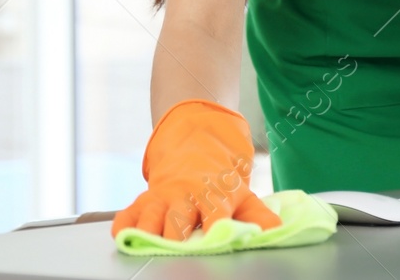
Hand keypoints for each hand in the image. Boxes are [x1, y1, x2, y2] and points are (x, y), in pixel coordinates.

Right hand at [111, 98, 282, 239]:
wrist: (195, 152)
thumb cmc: (219, 184)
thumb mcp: (242, 196)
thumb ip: (259, 216)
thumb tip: (276, 230)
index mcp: (212, 195)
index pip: (214, 212)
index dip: (213, 225)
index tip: (213, 235)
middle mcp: (184, 196)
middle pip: (177, 216)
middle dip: (175, 232)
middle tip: (176, 246)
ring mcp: (161, 197)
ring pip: (150, 214)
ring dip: (147, 229)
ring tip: (147, 242)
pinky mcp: (143, 200)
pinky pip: (127, 214)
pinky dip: (123, 225)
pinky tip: (123, 236)